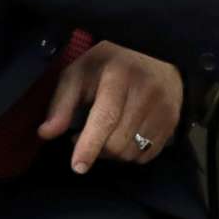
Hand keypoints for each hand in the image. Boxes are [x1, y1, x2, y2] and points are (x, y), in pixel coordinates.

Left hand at [39, 41, 184, 173]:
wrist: (155, 52)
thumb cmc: (109, 64)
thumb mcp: (79, 73)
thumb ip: (62, 103)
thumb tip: (46, 133)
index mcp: (119, 76)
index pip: (106, 117)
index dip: (90, 145)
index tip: (77, 166)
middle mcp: (146, 92)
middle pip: (118, 142)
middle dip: (97, 149)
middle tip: (85, 135)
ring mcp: (164, 108)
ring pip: (132, 152)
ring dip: (112, 153)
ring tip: (105, 133)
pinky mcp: (173, 120)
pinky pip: (147, 155)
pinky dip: (130, 153)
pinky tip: (124, 135)